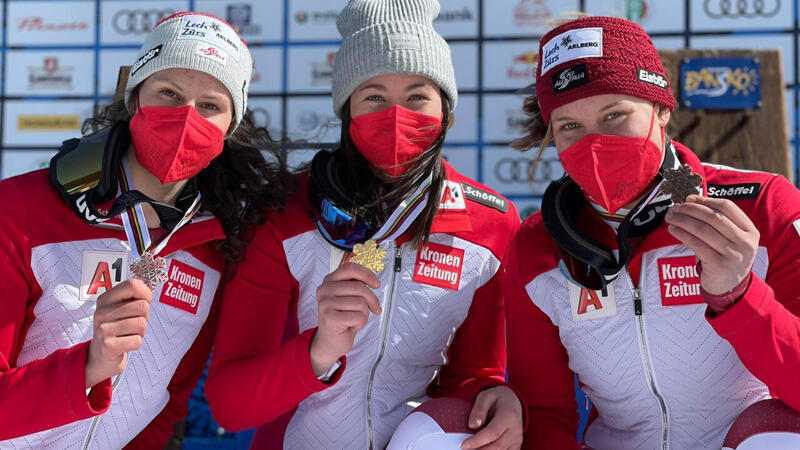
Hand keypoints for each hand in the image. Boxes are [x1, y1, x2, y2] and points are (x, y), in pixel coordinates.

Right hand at [86, 279, 151, 388]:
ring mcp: (103, 329)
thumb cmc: (117, 328)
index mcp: (105, 299)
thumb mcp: (121, 308)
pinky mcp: (108, 345)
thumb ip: (134, 297)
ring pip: (141, 324)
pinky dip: (136, 343)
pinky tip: (125, 344)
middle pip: (142, 306)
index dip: (145, 294)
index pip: (133, 285)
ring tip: (128, 334)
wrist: (100, 356)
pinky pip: (137, 340)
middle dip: (144, 317)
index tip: (143, 302)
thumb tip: (147, 294)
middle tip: (132, 324)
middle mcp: (101, 312)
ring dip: (140, 331)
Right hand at [309, 262, 380, 376]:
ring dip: (364, 313)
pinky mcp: (330, 318)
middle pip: (359, 287)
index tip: (376, 284)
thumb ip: (356, 285)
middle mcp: (324, 290)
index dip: (367, 274)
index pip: (350, 269)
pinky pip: (358, 316)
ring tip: (355, 318)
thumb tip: (372, 280)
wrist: (331, 341)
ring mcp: (325, 304)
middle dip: (372, 300)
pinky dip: (361, 323)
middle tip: (374, 308)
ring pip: (360, 303)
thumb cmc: (342, 318)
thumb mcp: (349, 297)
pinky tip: (351, 326)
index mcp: (329, 281)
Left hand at [461, 386, 523, 449]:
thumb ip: (479, 409)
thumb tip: (472, 425)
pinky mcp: (516, 446)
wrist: (512, 401)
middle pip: (497, 446)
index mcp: (509, 415)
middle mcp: (516, 430)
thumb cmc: (496, 398)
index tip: (463, 445)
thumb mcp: (485, 396)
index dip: (477, 441)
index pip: (492, 433)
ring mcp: (517, 439)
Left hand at [665, 195, 758, 294]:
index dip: (705, 200)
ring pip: (703, 230)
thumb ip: (717, 222)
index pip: (727, 207)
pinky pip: (697, 244)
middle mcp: (745, 242)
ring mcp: (734, 254)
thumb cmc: (725, 258)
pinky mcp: (719, 266)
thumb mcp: (730, 239)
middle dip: (690, 209)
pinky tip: (673, 230)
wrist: (730, 287)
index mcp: (750, 230)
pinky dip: (682, 234)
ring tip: (670, 217)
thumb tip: (689, 201)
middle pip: (714, 217)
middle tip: (674, 208)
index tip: (688, 198)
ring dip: (683, 220)